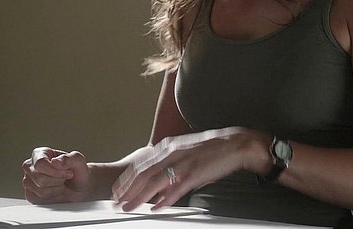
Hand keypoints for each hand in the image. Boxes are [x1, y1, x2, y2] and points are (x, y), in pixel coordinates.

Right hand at [22, 147, 91, 203]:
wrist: (79, 187)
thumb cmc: (77, 171)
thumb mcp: (78, 161)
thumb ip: (70, 158)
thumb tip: (55, 162)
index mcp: (39, 154)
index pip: (40, 163)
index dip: (56, 171)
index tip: (69, 173)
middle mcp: (30, 167)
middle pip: (40, 178)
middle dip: (58, 180)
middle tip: (66, 178)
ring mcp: (28, 181)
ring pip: (40, 189)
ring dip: (56, 189)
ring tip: (61, 184)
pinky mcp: (30, 195)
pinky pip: (39, 199)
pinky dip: (52, 197)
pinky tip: (56, 191)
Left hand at [112, 127, 261, 210]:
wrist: (235, 144)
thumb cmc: (212, 149)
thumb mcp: (186, 151)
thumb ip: (171, 164)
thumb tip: (159, 183)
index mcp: (169, 146)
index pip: (141, 164)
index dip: (127, 178)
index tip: (117, 190)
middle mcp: (173, 152)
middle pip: (143, 173)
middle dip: (127, 189)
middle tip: (117, 202)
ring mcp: (183, 163)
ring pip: (155, 182)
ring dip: (140, 197)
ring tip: (130, 207)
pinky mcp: (194, 173)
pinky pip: (176, 189)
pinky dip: (164, 200)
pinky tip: (157, 208)